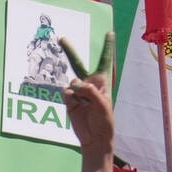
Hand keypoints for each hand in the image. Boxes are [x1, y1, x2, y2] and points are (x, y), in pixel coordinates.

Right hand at [62, 33, 114, 156]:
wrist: (94, 139)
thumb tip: (72, 84)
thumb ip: (89, 90)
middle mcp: (89, 84)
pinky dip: (70, 98)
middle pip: (78, 63)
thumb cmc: (104, 121)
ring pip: (71, 82)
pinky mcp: (68, 101)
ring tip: (85, 105)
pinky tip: (76, 106)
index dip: (107, 47)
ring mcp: (77, 92)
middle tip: (61, 38)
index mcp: (102, 82)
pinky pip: (66, 93)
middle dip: (69, 51)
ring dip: (77, 91)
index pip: (105, 60)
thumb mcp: (102, 104)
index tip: (109, 33)